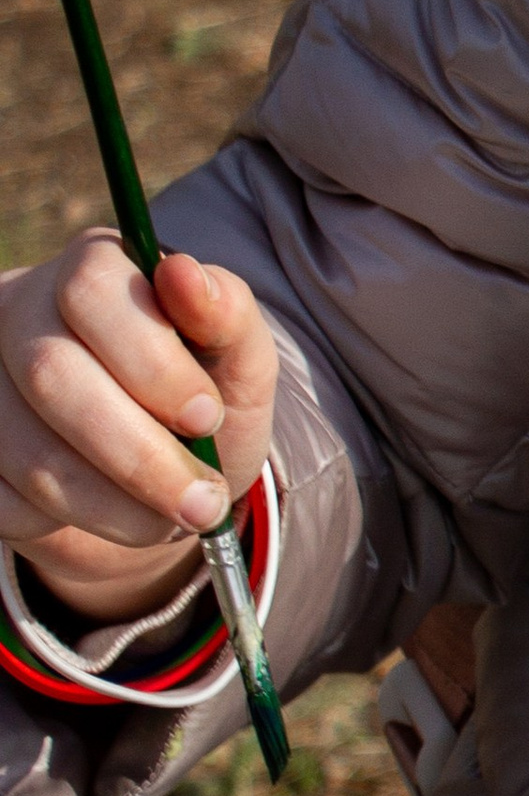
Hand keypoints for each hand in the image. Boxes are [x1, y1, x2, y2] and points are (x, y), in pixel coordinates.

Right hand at [0, 232, 277, 625]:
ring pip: (27, 452)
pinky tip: (113, 510)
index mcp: (93, 270)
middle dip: (139, 454)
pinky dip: (75, 524)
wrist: (164, 479)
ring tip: (173, 516)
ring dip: (116, 504)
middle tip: (203, 500)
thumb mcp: (239, 363)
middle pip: (49, 373)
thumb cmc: (204, 406)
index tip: (206, 417)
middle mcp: (21, 314)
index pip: (90, 289)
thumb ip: (229, 316)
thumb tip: (185, 272)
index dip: (151, 361)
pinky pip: (8, 502)